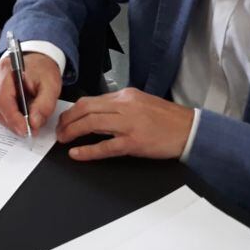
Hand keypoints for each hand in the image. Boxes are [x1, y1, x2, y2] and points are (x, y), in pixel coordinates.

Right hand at [0, 53, 61, 135]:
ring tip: (26, 122)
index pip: (3, 99)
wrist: (39, 60)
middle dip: (13, 122)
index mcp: (7, 69)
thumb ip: (44, 105)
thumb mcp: (51, 86)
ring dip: (10, 120)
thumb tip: (34, 123)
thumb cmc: (43, 70)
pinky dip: (8, 115)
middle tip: (29, 130)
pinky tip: (19, 115)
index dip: (13, 118)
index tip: (25, 130)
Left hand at [56, 89, 194, 161]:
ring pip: (91, 124)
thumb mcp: (142, 102)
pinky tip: (77, 154)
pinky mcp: (134, 142)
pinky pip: (105, 146)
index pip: (91, 100)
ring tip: (63, 140)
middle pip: (86, 109)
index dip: (73, 111)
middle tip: (59, 130)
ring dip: (72, 132)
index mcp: (126, 95)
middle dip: (67, 120)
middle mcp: (125, 106)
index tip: (65, 119)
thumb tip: (97, 113)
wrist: (190, 130)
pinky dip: (88, 151)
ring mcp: (129, 124)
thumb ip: (120, 105)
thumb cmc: (168, 119)